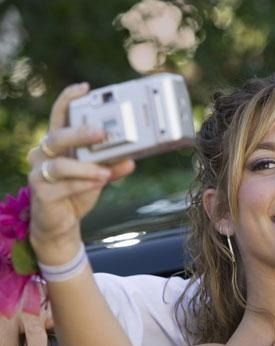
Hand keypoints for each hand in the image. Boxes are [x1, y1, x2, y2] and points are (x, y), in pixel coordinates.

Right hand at [27, 82, 134, 263]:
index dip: (69, 99)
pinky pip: (61, 185)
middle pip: (58, 136)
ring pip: (59, 164)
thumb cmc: (78, 192)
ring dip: (86, 167)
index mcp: (58, 143)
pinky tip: (98, 183)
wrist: (62, 224)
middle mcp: (42, 153)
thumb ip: (113, 164)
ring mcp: (38, 172)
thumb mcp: (100, 175)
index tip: (84, 87)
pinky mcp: (40, 192)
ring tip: (106, 172)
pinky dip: (82, 183)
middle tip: (102, 132)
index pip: (59, 115)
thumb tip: (132, 158)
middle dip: (80, 133)